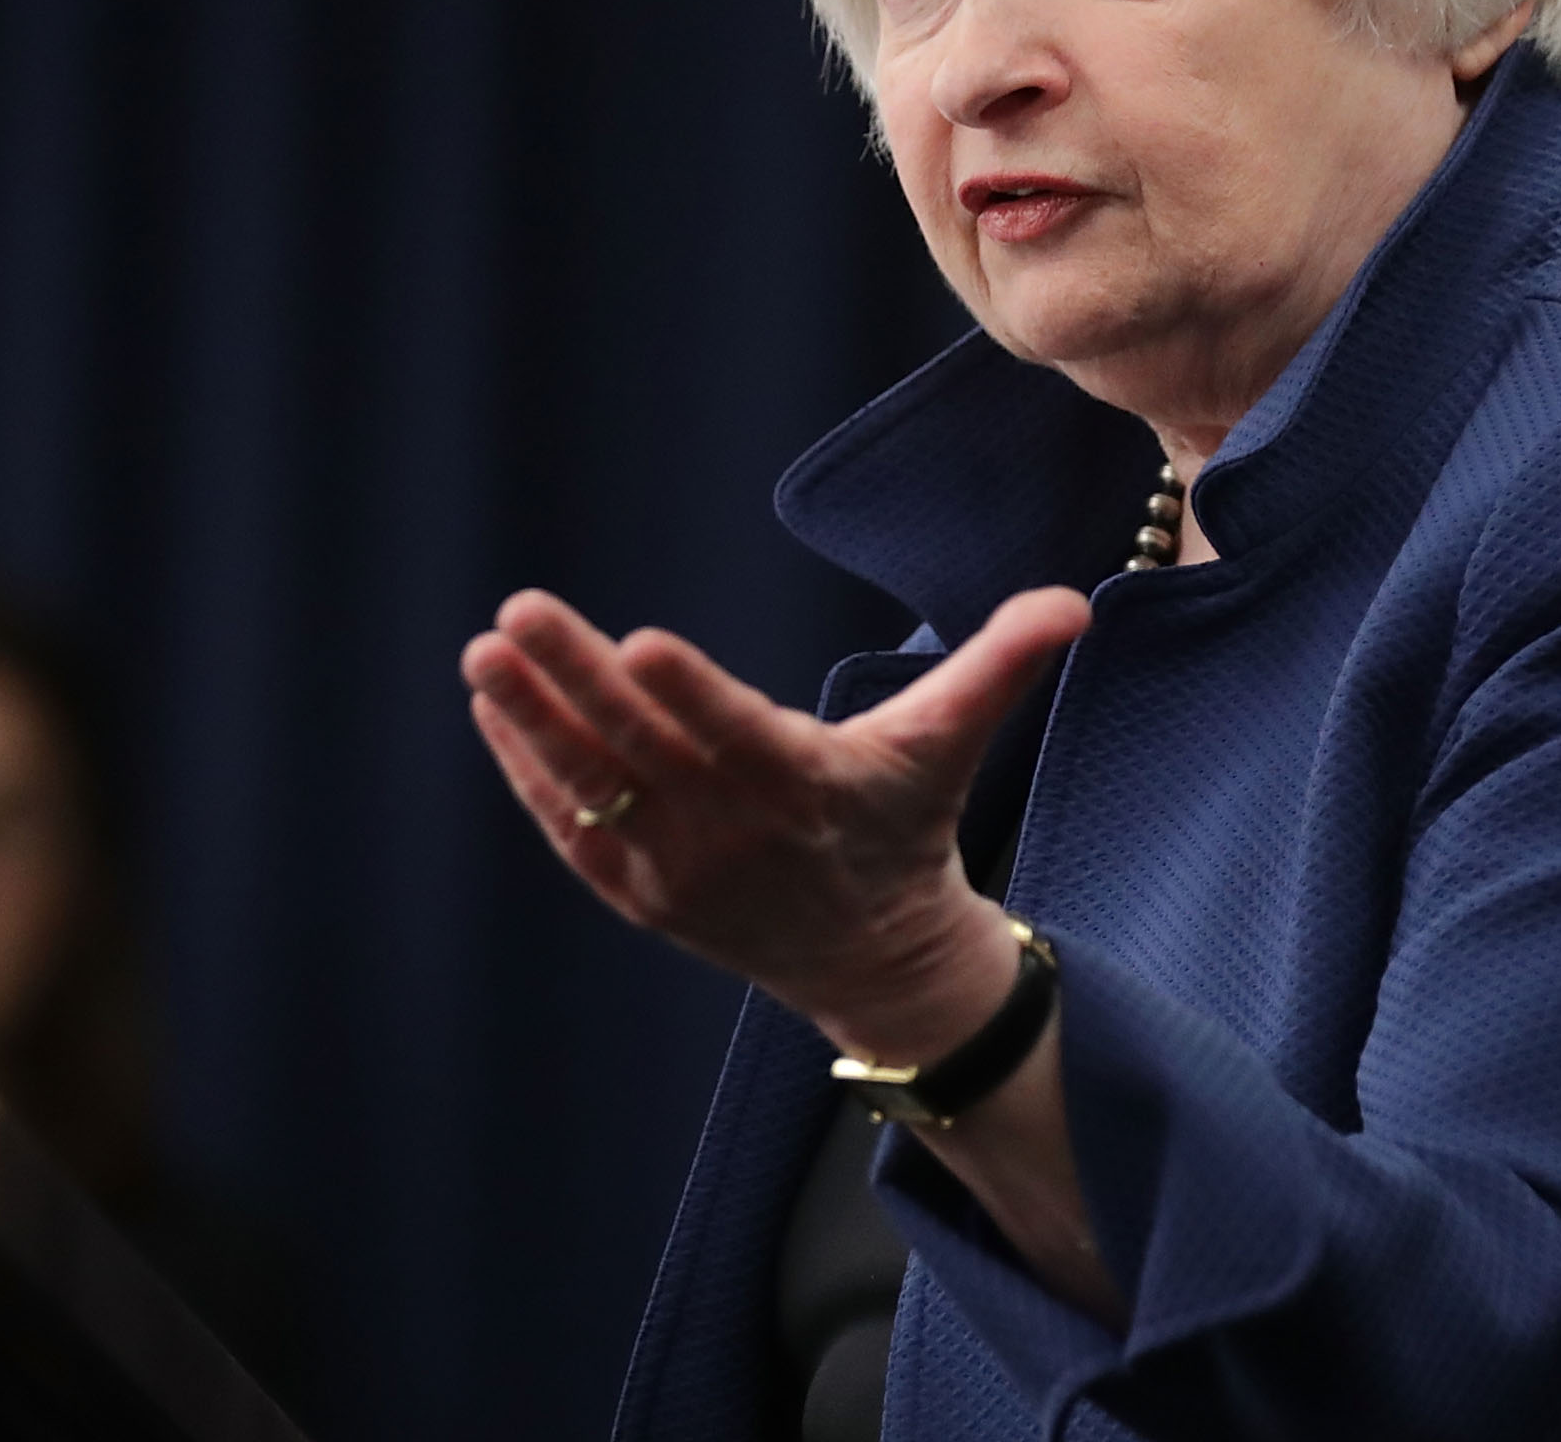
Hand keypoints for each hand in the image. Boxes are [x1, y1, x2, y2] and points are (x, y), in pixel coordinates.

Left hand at [459, 587, 1090, 1058]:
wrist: (872, 961)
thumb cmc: (904, 824)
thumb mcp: (952, 743)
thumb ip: (1001, 664)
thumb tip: (1075, 600)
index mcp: (808, 789)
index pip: (741, 738)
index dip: (692, 695)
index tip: (641, 643)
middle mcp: (735, 835)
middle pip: (645, 751)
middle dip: (577, 680)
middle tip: (520, 609)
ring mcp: (678, 870)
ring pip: (593, 788)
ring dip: (532, 720)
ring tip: (484, 651)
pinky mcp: (639, 890)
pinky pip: (572, 828)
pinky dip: (528, 771)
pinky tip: (492, 705)